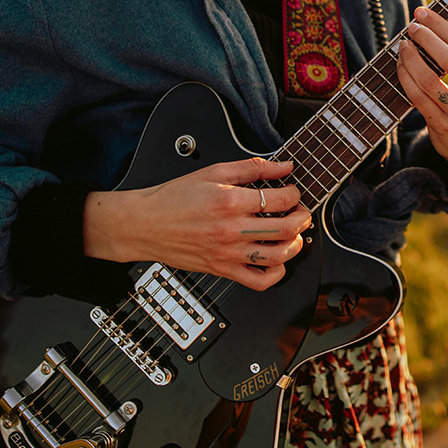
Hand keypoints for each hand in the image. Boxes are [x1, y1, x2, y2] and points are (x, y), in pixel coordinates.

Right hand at [81, 157, 311, 291]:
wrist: (145, 224)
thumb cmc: (174, 198)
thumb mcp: (213, 172)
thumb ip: (251, 168)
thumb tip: (283, 166)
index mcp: (230, 202)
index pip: (280, 200)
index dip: (294, 194)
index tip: (292, 192)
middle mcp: (231, 230)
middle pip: (285, 229)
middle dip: (302, 219)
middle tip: (301, 213)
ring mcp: (228, 254)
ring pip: (277, 257)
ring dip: (294, 246)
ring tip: (293, 235)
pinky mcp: (222, 270)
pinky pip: (259, 281)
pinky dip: (276, 274)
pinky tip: (276, 261)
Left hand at [395, 6, 447, 177]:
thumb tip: (433, 28)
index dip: (441, 26)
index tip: (423, 13)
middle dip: (427, 39)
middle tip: (412, 28)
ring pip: (429, 80)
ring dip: (411, 59)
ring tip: (403, 46)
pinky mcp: (441, 126)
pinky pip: (418, 97)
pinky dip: (406, 78)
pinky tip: (401, 66)